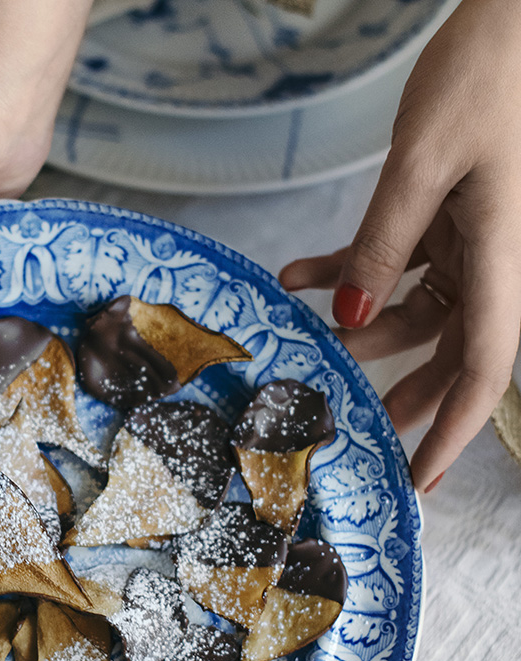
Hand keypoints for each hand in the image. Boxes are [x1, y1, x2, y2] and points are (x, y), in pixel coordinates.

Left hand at [279, 0, 520, 492]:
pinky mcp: (445, 215)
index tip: (418, 479)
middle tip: (346, 425)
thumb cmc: (490, 72)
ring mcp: (471, 240)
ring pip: (413, 311)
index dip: (453, 433)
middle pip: (447, 352)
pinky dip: (347, 270)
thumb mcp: (422, 164)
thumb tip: (348, 318)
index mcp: (504, 260)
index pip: (483, 369)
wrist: (512, 14)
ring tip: (302, 341)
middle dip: (396, 392)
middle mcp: (494, 261)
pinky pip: (394, 262)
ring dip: (356, 327)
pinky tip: (297, 274)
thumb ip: (382, 245)